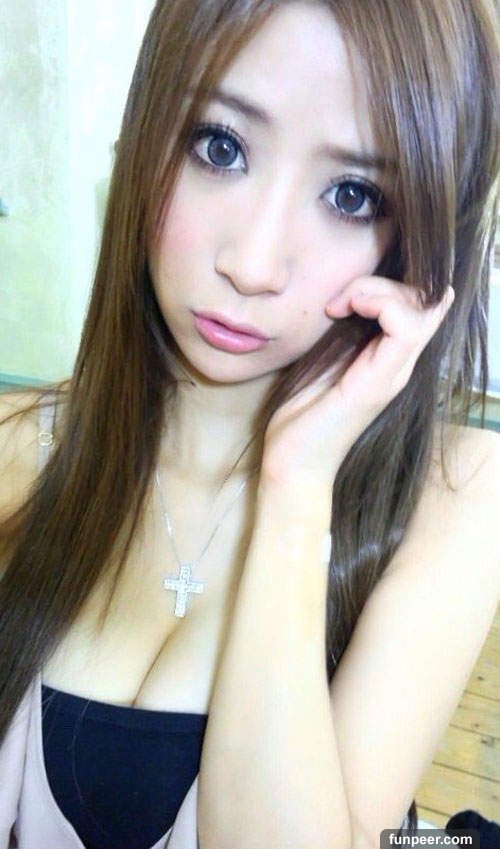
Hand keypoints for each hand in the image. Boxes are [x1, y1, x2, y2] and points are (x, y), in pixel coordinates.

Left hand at [261, 276, 454, 489]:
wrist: (293, 464)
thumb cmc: (302, 417)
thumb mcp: (324, 362)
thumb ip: (344, 335)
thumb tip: (341, 299)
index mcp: (387, 360)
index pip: (418, 307)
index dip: (387, 286)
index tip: (339, 299)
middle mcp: (397, 367)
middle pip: (424, 302)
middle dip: (384, 282)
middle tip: (340, 299)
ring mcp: (391, 376)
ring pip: (421, 310)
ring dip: (380, 291)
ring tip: (342, 304)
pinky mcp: (376, 384)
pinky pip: (404, 329)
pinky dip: (378, 304)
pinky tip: (344, 311)